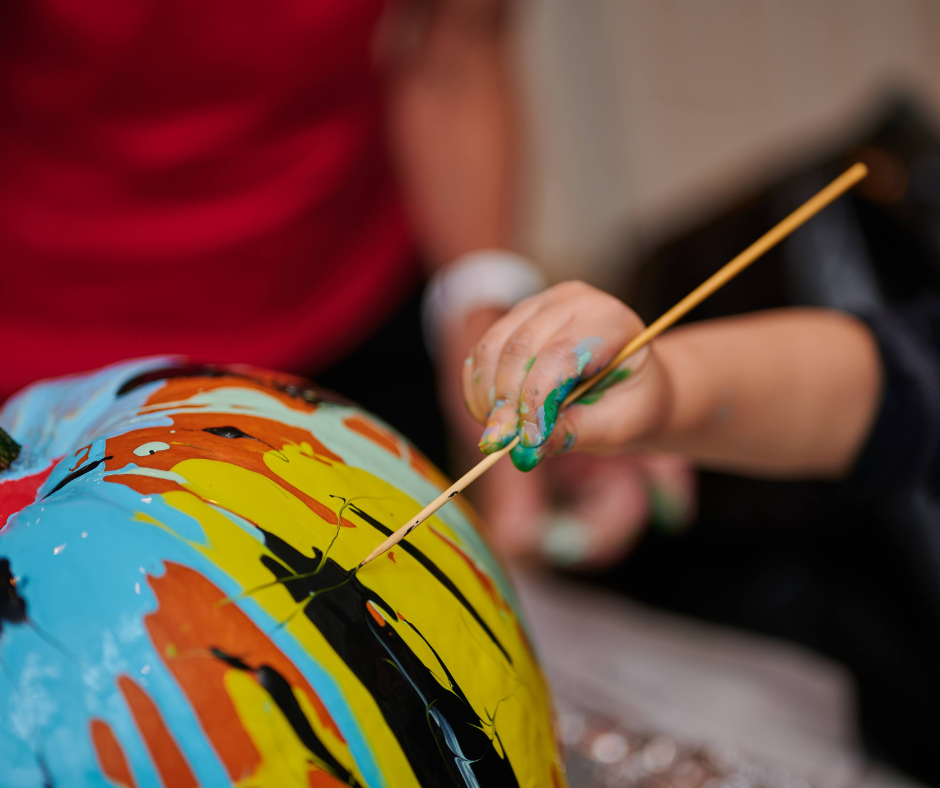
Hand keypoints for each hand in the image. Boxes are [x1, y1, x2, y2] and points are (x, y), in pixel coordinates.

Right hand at [440, 294, 693, 567]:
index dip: (537, 398)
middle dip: (506, 401)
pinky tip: (491, 417)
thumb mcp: (619, 425)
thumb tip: (528, 449)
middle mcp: (570, 301)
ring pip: (491, 348)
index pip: (562, 352)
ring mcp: (536, 306)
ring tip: (498, 434)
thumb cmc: (631, 403)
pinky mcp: (512, 321)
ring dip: (487, 396)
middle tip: (501, 444)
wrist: (630, 385)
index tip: (527, 440)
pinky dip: (477, 389)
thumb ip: (576, 432)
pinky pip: (480, 353)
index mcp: (610, 319)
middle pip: (520, 347)